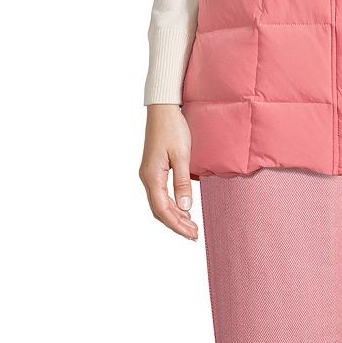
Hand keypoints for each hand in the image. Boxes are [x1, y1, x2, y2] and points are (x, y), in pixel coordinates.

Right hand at [139, 104, 199, 239]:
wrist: (163, 108)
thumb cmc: (173, 128)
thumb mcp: (182, 155)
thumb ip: (183, 182)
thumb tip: (185, 207)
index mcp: (152, 176)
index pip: (163, 209)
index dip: (177, 225)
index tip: (191, 234)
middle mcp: (147, 177)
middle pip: (159, 210)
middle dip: (176, 224)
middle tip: (194, 234)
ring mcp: (149, 173)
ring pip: (159, 203)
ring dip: (174, 215)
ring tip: (190, 225)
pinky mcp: (154, 168)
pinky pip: (160, 193)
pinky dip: (171, 204)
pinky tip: (182, 207)